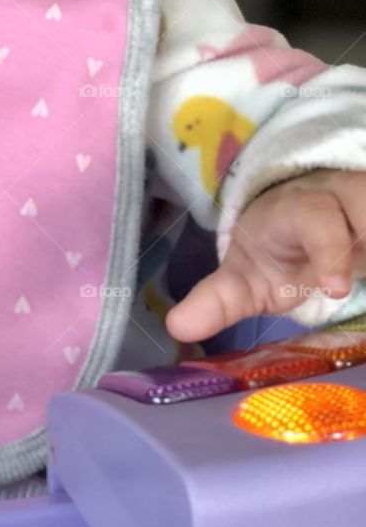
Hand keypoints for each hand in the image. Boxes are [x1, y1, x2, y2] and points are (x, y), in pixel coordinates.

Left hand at [166, 169, 365, 343]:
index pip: (318, 218)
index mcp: (302, 209)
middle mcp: (348, 199)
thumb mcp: (248, 272)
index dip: (330, 249)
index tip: (336, 286)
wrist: (304, 215)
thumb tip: (178, 327)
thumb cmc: (276, 246)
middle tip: (350, 282)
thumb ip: (218, 300)